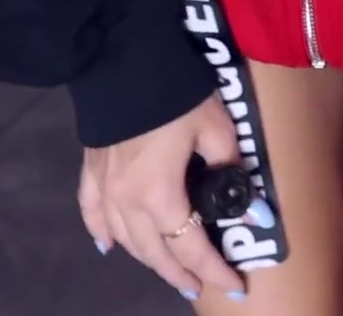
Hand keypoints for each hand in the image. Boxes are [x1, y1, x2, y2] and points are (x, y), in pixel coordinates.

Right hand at [78, 94, 253, 302]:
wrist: (122, 57)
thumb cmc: (177, 93)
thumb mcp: (217, 128)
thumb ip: (231, 171)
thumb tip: (252, 210)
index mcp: (159, 195)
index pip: (190, 247)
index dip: (213, 268)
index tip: (234, 285)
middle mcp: (126, 202)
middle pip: (154, 251)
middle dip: (181, 272)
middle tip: (202, 285)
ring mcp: (103, 187)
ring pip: (124, 239)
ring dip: (148, 259)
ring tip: (170, 270)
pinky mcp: (90, 169)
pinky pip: (91, 212)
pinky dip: (101, 233)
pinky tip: (109, 247)